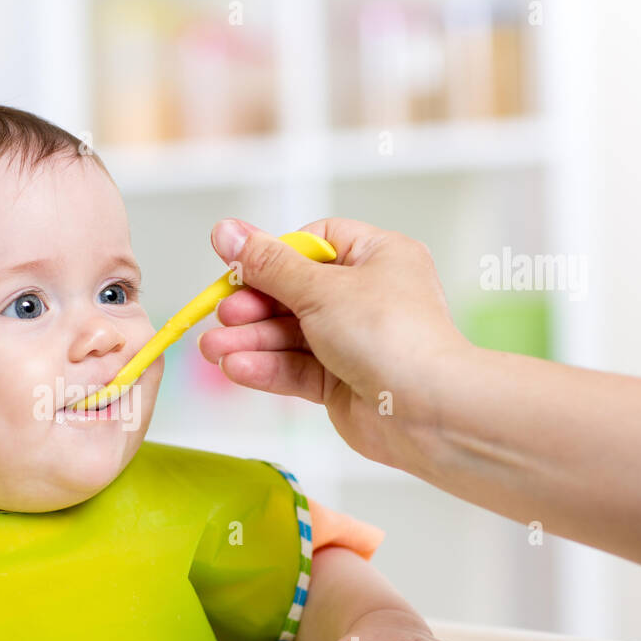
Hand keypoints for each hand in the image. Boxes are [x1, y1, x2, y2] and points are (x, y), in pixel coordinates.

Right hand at [198, 217, 473, 469]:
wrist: (427, 410)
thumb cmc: (389, 335)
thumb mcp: (320, 289)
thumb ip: (267, 264)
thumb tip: (225, 230)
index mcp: (377, 257)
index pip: (314, 243)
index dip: (274, 256)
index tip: (242, 269)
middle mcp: (367, 296)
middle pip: (294, 292)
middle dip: (253, 307)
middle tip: (221, 316)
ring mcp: (354, 341)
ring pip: (290, 335)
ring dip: (250, 341)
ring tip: (213, 350)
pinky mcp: (342, 382)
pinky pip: (297, 368)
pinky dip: (267, 367)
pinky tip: (236, 368)